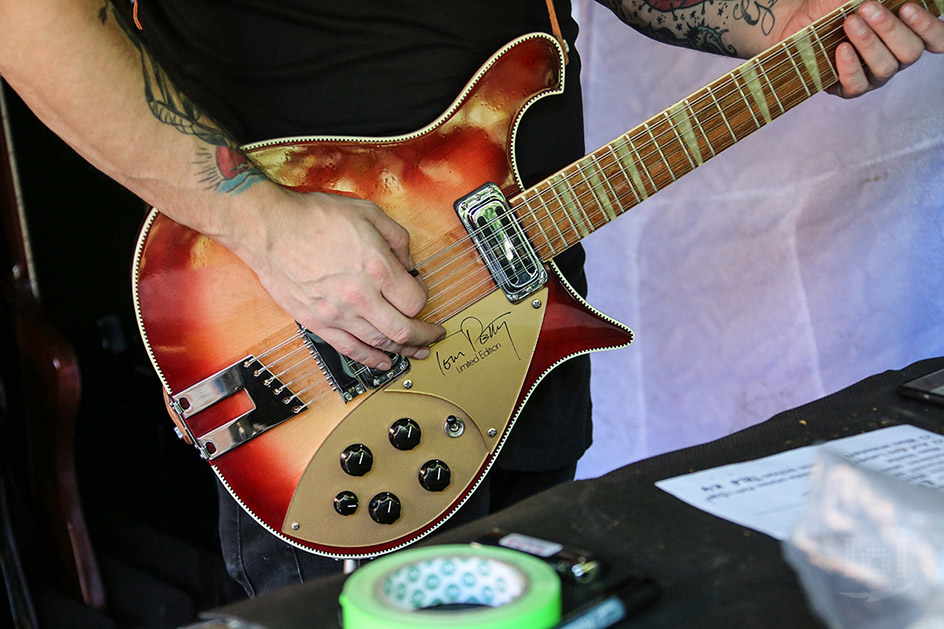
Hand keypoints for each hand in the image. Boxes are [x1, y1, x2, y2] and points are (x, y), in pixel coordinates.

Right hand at [224, 186, 444, 369]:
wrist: (268, 228)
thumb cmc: (313, 217)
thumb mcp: (367, 212)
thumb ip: (396, 237)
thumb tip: (407, 260)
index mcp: (376, 267)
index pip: (415, 300)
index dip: (424, 298)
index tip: (420, 293)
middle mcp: (360, 296)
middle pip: (404, 330)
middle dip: (425, 336)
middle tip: (434, 335)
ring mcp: (338, 313)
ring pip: (380, 343)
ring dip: (404, 350)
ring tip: (417, 351)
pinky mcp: (318, 322)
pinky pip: (350, 349)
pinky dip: (371, 359)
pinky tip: (384, 362)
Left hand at [779, 1, 943, 97]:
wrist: (794, 21)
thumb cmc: (830, 5)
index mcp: (906, 33)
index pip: (936, 39)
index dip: (930, 28)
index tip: (909, 8)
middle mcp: (895, 56)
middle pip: (911, 52)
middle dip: (890, 28)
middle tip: (866, 7)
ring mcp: (873, 75)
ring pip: (886, 67)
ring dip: (869, 43)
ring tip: (849, 23)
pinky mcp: (848, 88)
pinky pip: (857, 85)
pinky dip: (850, 66)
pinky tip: (841, 48)